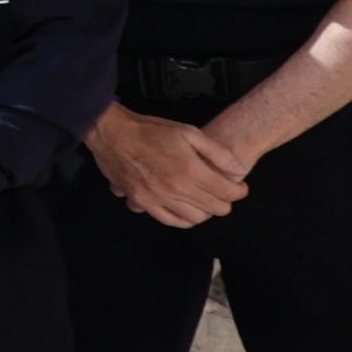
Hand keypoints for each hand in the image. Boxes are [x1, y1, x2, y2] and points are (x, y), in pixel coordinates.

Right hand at [89, 104, 248, 230]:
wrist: (112, 134)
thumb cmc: (150, 130)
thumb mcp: (189, 132)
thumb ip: (217, 152)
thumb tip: (238, 170)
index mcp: (191, 170)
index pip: (228, 192)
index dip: (239, 191)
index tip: (239, 187)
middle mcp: (176, 189)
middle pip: (215, 209)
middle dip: (225, 202)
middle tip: (223, 193)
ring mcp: (158, 198)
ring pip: (195, 219)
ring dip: (204, 211)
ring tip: (203, 200)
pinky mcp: (142, 202)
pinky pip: (169, 221)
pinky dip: (182, 219)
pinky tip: (184, 209)